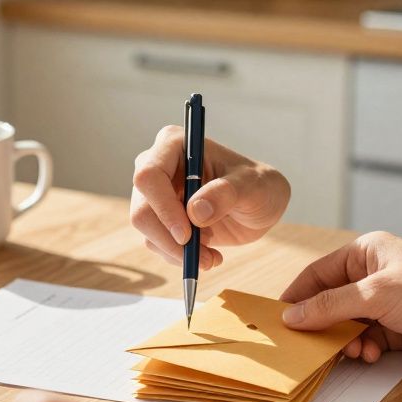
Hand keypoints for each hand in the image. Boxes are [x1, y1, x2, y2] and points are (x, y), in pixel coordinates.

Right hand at [131, 125, 289, 269]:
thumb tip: (195, 211)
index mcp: (175, 145)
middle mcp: (157, 166)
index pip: (149, 175)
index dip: (163, 207)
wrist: (260, 207)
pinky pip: (156, 243)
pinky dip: (180, 257)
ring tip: (212, 256)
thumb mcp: (254, 187)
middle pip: (141, 209)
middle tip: (203, 256)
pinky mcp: (159, 218)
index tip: (187, 235)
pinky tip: (208, 254)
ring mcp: (155, 194)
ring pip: (147, 230)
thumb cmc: (259, 186)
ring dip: (178, 252)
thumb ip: (226, 194)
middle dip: (170, 239)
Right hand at [280, 231, 401, 370]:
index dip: (297, 296)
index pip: (318, 274)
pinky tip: (371, 355)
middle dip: (321, 325)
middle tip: (308, 345)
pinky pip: (367, 341)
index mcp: (366, 252)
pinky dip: (364, 350)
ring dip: (345, 341)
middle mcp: (374, 276)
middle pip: (330, 302)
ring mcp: (387, 304)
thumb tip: (292, 315)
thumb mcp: (377, 295)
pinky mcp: (400, 329)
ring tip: (353, 351)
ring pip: (347, 326)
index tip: (278, 320)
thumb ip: (330, 306)